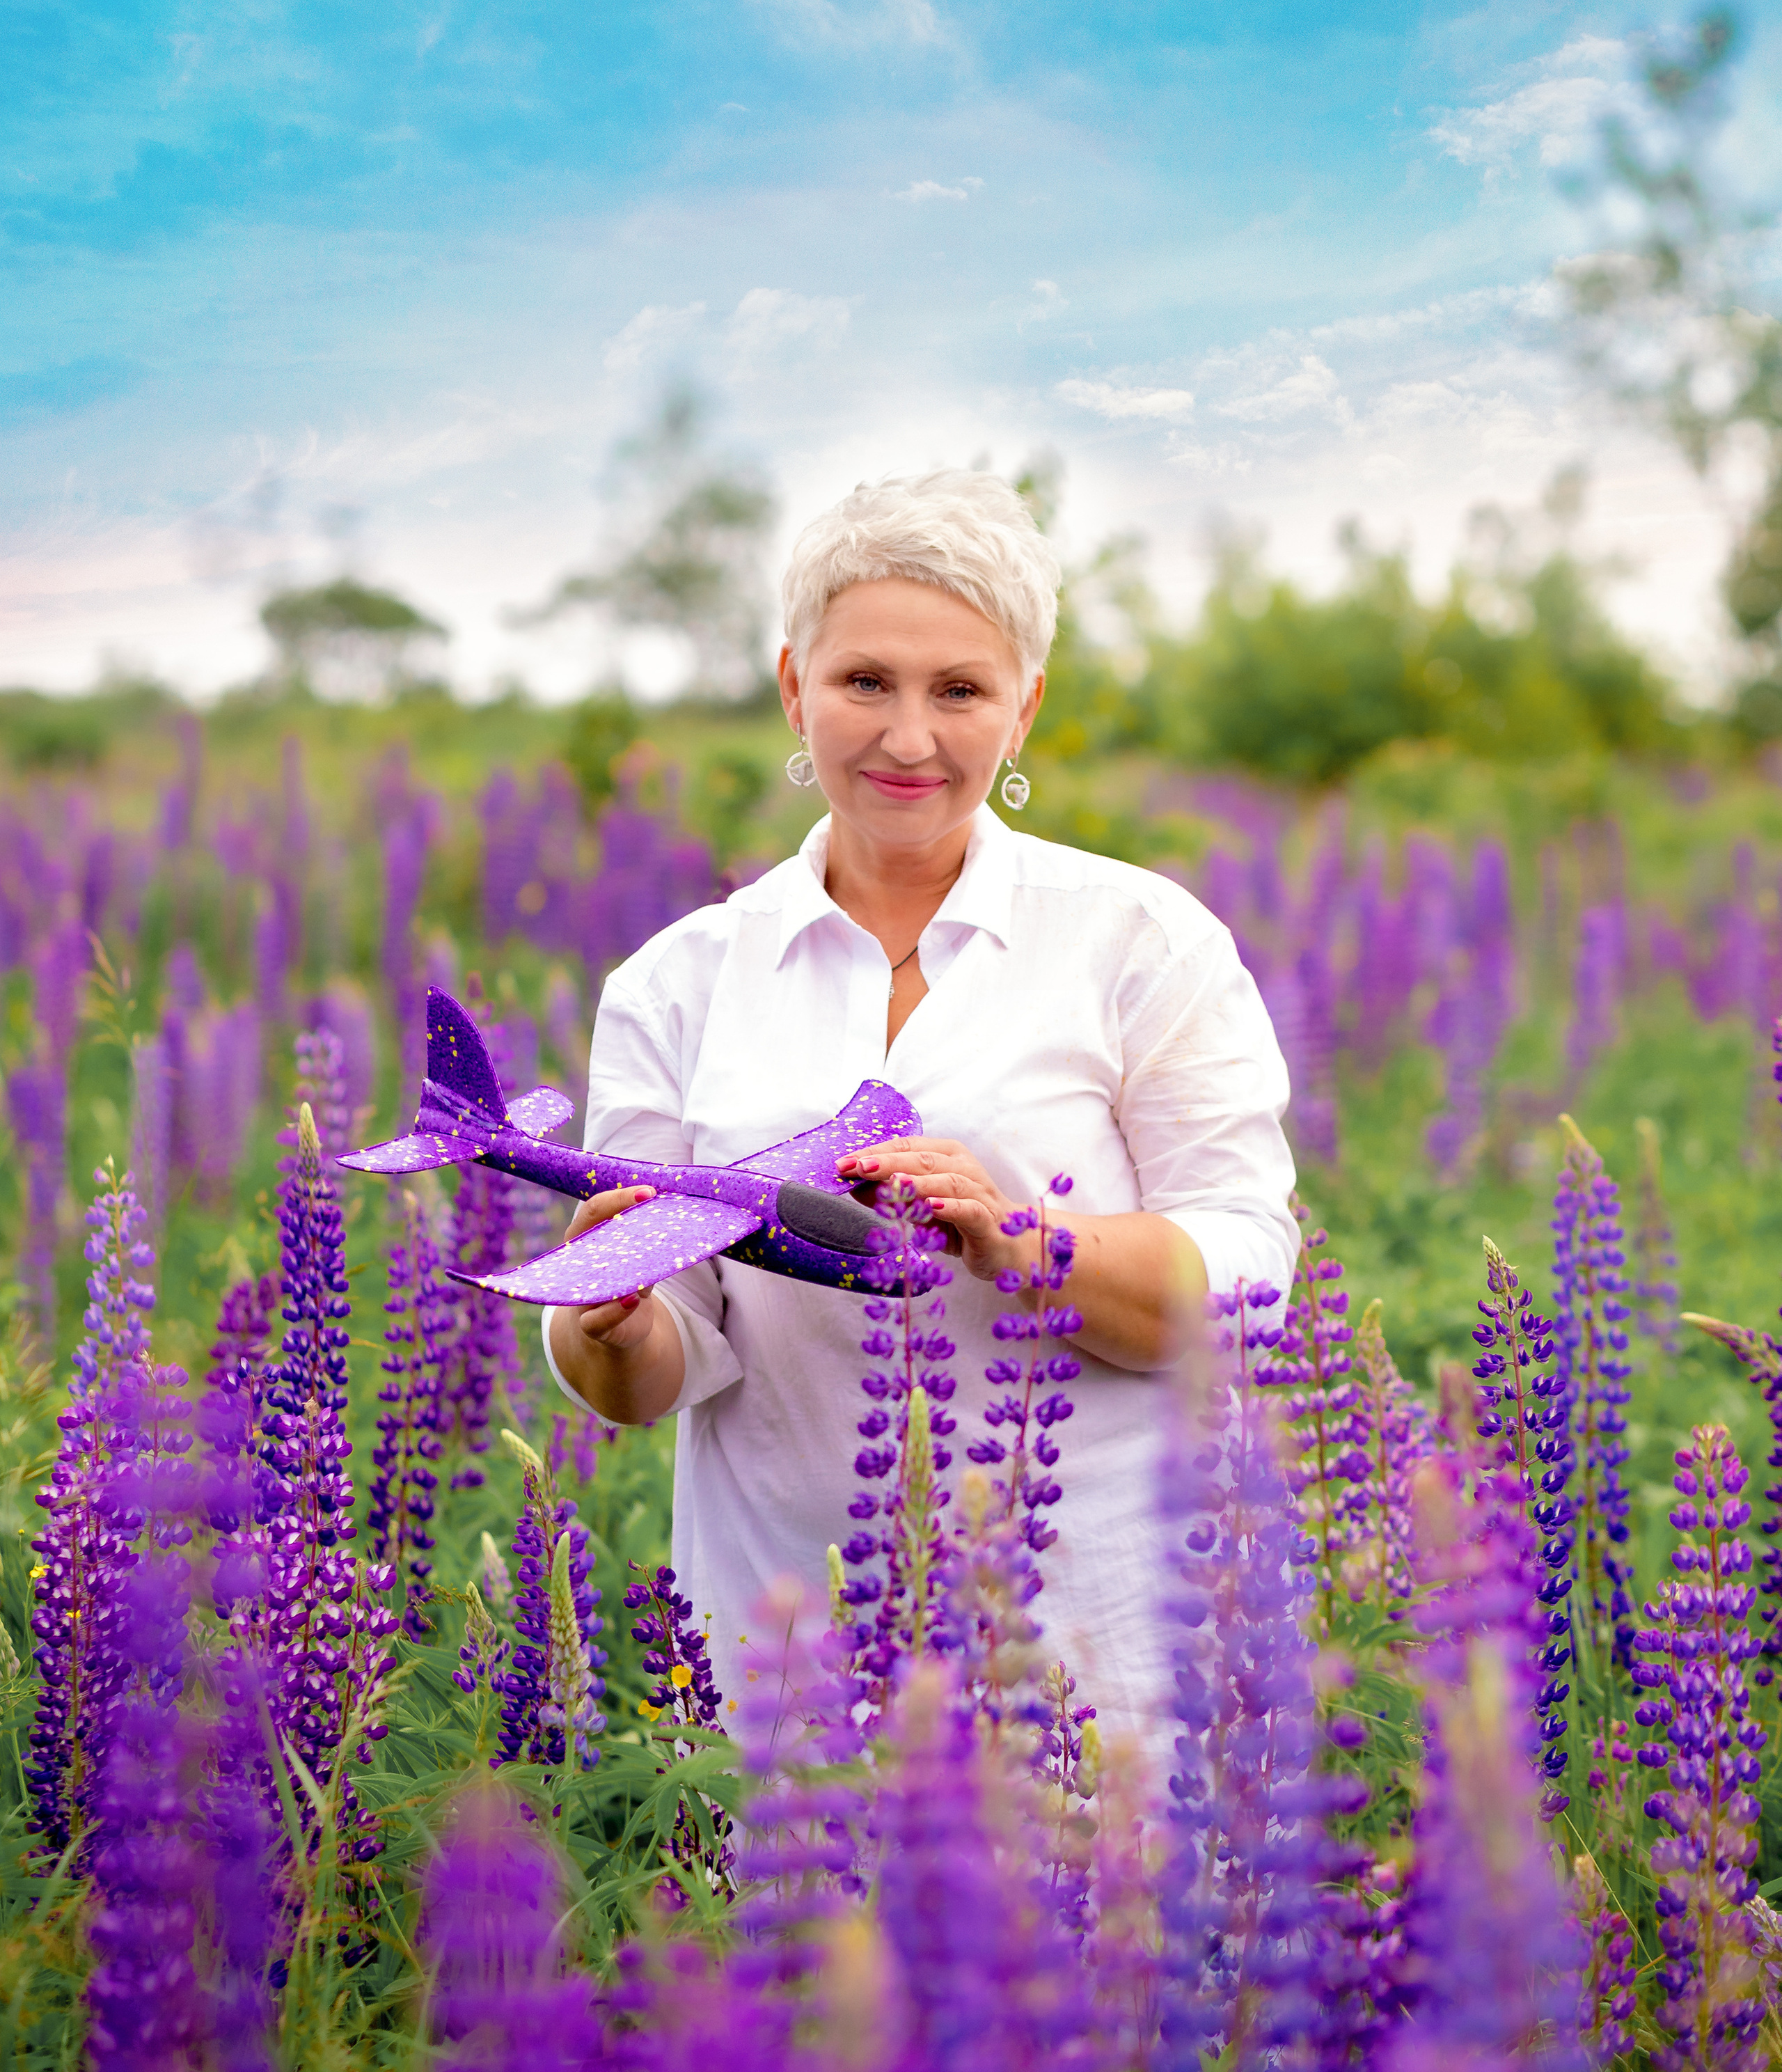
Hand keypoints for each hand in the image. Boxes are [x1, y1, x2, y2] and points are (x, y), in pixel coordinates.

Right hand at [561, 1185, 659, 1349]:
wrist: (624, 1325)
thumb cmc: (631, 1279)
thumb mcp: (640, 1253)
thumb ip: (648, 1234)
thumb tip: (675, 1205)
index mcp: (585, 1239)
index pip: (595, 1209)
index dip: (620, 1197)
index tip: (650, 1191)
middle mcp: (577, 1263)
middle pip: (588, 1232)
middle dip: (617, 1214)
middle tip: (651, 1199)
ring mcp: (581, 1295)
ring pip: (590, 1276)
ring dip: (619, 1264)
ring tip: (645, 1252)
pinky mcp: (592, 1325)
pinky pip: (596, 1319)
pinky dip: (615, 1310)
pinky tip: (633, 1299)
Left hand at [836, 1137, 1024, 1283]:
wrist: (1007, 1246)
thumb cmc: (960, 1222)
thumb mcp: (919, 1208)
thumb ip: (890, 1196)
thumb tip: (853, 1185)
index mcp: (947, 1156)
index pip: (906, 1146)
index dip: (874, 1152)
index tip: (842, 1163)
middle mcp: (964, 1167)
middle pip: (922, 1159)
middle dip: (887, 1162)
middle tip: (857, 1168)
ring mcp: (979, 1192)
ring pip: (947, 1180)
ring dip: (916, 1182)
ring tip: (890, 1184)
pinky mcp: (988, 1219)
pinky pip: (969, 1209)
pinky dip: (950, 1206)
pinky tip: (932, 1207)